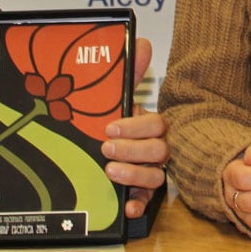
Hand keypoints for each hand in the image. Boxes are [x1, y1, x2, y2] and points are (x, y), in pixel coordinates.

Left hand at [102, 37, 167, 219]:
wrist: (91, 148)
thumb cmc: (110, 122)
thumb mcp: (115, 97)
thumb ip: (130, 73)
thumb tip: (142, 42)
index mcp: (150, 125)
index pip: (156, 125)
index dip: (135, 126)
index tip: (110, 126)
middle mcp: (154, 149)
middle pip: (158, 152)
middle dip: (132, 150)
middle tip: (106, 147)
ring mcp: (149, 172)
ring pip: (156, 177)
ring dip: (134, 175)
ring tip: (110, 171)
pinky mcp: (140, 193)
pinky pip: (146, 202)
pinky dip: (138, 205)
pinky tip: (127, 208)